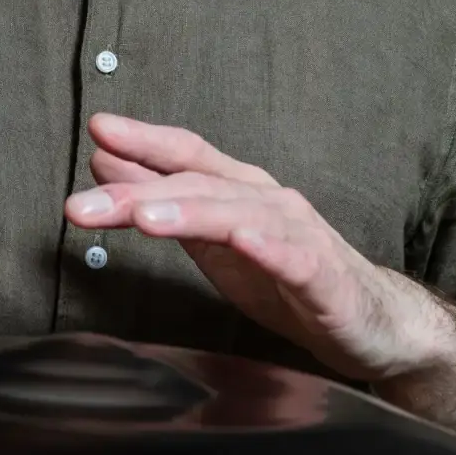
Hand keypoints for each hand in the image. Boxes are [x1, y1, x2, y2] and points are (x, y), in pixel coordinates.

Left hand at [64, 114, 452, 383]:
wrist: (374, 325)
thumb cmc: (286, 277)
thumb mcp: (210, 240)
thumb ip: (162, 202)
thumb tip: (104, 162)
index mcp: (239, 191)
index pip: (187, 156)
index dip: (144, 141)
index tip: (97, 129)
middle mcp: (269, 202)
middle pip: (198, 187)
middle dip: (136, 193)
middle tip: (81, 205)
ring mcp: (299, 237)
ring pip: (240, 216)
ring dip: (190, 210)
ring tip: (145, 215)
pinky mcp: (325, 280)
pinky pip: (296, 260)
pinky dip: (269, 247)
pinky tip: (244, 240)